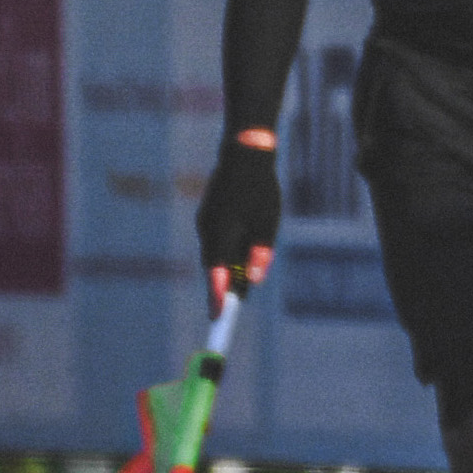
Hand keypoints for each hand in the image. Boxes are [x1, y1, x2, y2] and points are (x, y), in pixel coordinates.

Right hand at [197, 132, 281, 316]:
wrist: (244, 154)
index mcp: (221, 234)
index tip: (218, 318)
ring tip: (238, 288)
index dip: (217, 297)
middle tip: (226, 312)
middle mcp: (207, 230)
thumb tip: (254, 282)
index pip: (217, 274)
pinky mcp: (207, 216)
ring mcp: (205, 222)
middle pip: (213, 268)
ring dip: (224, 271)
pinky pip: (214, 242)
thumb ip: (260, 254)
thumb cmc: (260, 190)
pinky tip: (237, 260)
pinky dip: (224, 254)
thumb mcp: (267, 225)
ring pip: (213, 255)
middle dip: (221, 289)